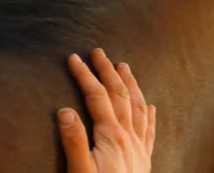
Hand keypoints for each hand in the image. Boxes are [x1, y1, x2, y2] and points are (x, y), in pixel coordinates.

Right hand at [58, 49, 155, 172]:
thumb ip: (74, 141)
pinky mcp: (143, 159)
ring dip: (130, 84)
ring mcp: (138, 148)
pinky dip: (148, 114)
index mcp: (111, 137)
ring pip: (137, 106)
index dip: (85, 75)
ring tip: (124, 66)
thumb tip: (65, 110)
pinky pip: (149, 130)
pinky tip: (148, 105)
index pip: (97, 96)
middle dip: (107, 71)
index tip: (73, 58)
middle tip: (98, 52)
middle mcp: (129, 137)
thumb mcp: (79, 171)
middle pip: (119, 95)